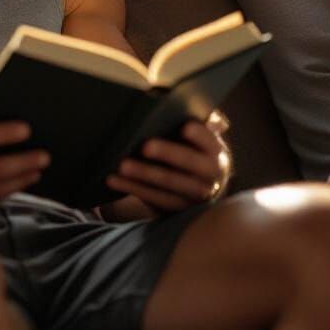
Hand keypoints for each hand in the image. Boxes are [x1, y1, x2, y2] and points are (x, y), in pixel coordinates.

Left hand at [105, 111, 231, 215]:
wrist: (198, 187)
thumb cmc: (192, 149)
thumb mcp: (201, 136)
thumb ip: (202, 121)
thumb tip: (209, 117)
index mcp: (216, 153)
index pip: (210, 142)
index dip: (200, 135)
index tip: (185, 126)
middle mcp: (210, 178)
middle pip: (189, 165)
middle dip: (168, 154)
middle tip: (145, 146)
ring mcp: (193, 198)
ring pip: (168, 186)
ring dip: (144, 175)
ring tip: (122, 164)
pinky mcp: (175, 211)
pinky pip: (153, 200)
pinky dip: (132, 188)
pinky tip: (113, 179)